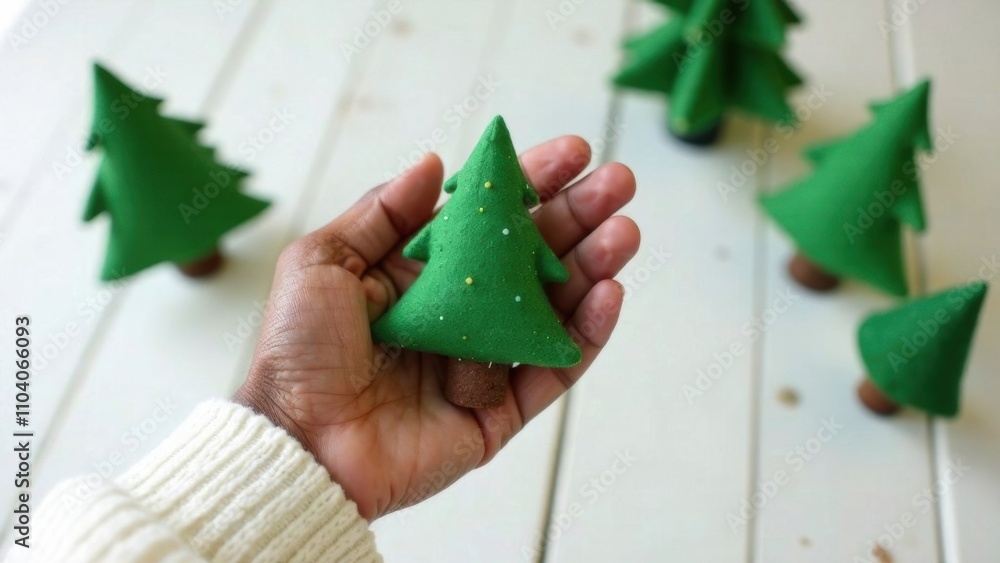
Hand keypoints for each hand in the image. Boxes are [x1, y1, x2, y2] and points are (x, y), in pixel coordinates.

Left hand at [234, 137, 639, 519]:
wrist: (299, 441)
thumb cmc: (299, 350)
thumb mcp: (324, 261)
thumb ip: (382, 212)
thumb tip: (433, 163)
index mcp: (423, 273)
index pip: (489, 218)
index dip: (530, 183)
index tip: (572, 152)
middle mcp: (461, 311)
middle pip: (534, 256)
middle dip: (578, 216)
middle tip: (618, 183)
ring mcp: (486, 360)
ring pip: (554, 307)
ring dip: (593, 267)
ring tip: (623, 231)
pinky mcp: (501, 410)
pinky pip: (554, 368)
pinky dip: (586, 333)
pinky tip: (608, 293)